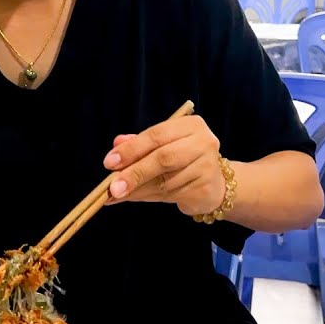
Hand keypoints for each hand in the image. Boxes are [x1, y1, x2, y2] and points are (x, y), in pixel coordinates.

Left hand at [103, 114, 226, 216]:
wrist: (215, 185)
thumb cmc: (183, 161)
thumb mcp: (161, 147)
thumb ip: (139, 145)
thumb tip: (116, 146)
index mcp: (191, 125)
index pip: (157, 134)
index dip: (131, 149)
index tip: (109, 162)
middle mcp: (204, 142)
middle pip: (163, 158)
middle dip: (134, 173)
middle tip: (112, 187)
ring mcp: (207, 166)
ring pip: (164, 181)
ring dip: (138, 189)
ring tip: (120, 194)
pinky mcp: (205, 189)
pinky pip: (170, 195)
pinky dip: (149, 198)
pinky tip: (140, 196)